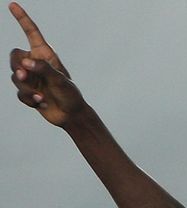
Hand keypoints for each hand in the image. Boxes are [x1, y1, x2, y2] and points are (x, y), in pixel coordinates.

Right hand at [8, 2, 83, 126]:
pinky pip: (19, 93)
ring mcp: (31, 77)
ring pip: (15, 77)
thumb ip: (43, 70)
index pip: (31, 33)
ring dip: (27, 88)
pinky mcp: (27, 91)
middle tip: (24, 75)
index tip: (13, 5)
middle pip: (14, 56)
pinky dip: (30, 99)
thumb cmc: (70, 95)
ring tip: (42, 96)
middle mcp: (35, 63)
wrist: (71, 115)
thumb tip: (25, 64)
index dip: (22, 19)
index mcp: (45, 54)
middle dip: (17, 67)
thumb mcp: (60, 80)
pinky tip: (42, 103)